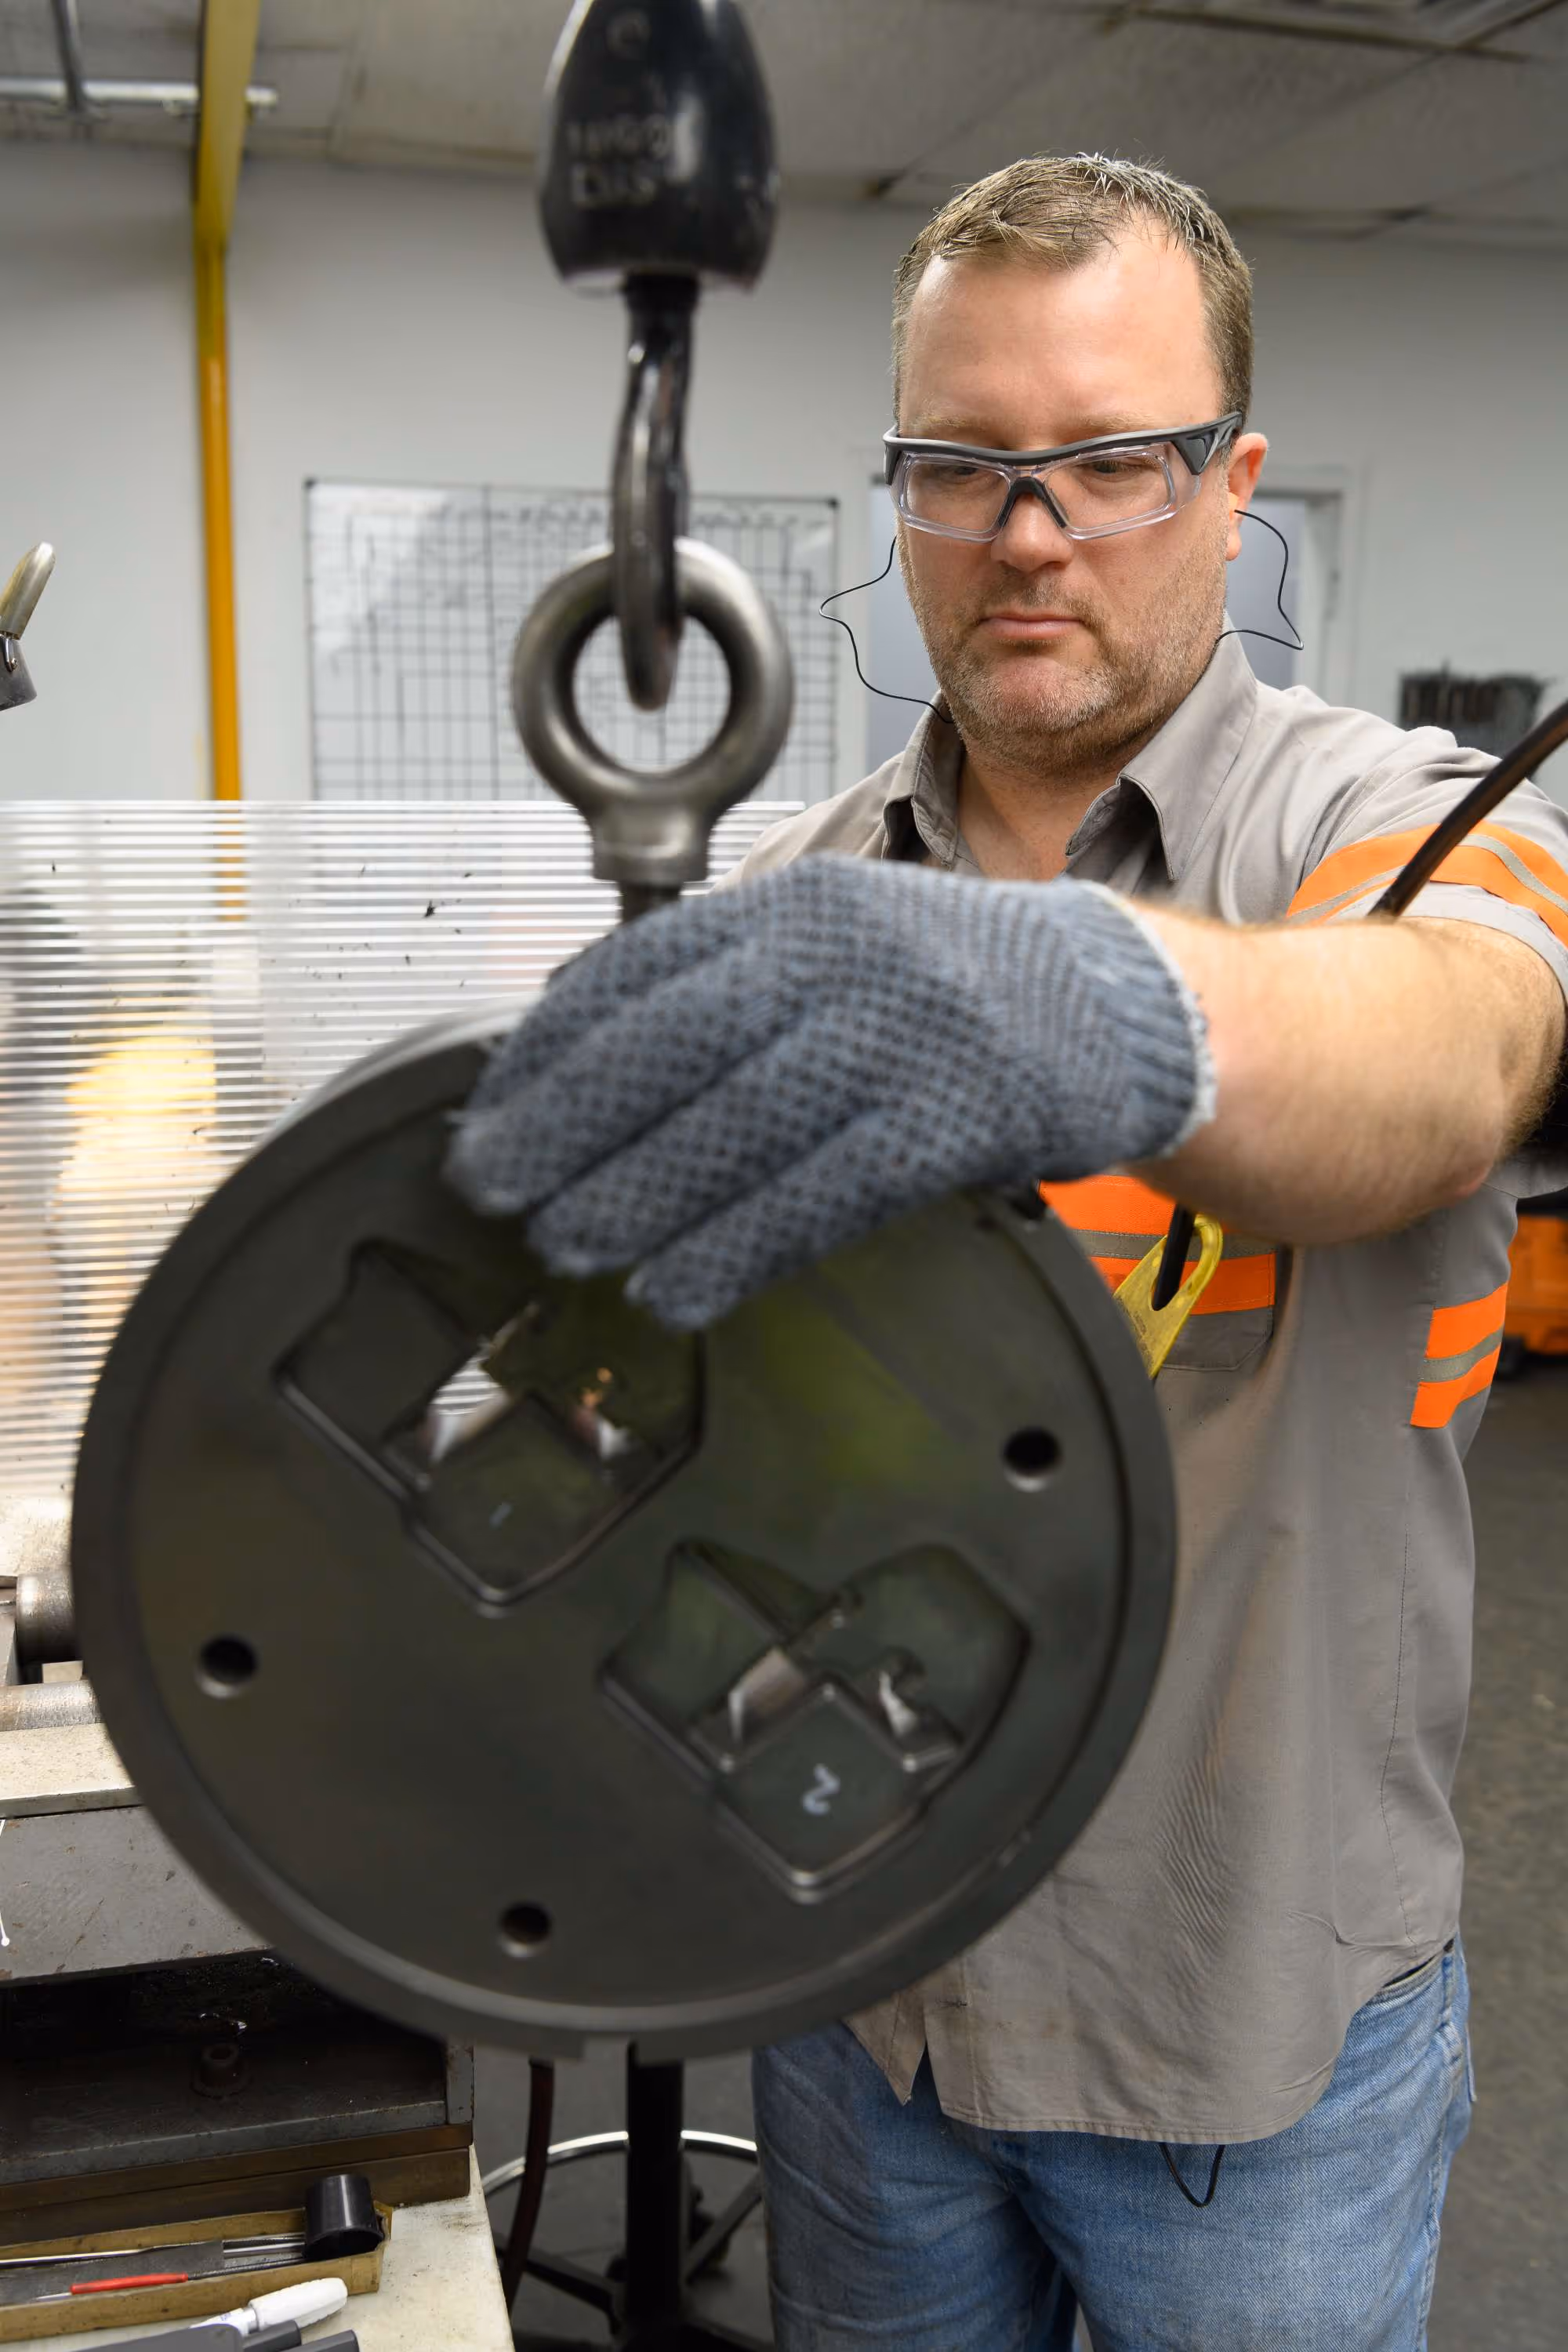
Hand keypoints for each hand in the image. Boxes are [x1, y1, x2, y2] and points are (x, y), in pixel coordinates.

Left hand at [445, 856, 1210, 1327]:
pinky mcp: (958, 1119)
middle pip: (678, 1044)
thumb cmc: (954, 989)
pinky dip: (740, 1244)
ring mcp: (909, 1036)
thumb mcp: (839, 946)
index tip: (488, 1106)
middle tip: (493, 1184)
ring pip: (743, 1122)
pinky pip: (826, 1192)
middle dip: (570, 1121)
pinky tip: (678, 1285)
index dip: (552, 1045)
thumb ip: (724, 980)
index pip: (645, 968)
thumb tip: (570, 1036)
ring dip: (640, 1194)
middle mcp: (850, 955)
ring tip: (567, 1244)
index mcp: (804, 905)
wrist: (1121, 1006)